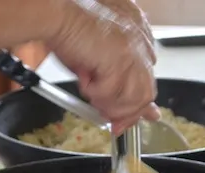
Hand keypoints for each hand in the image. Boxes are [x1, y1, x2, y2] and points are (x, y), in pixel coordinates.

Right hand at [47, 0, 159, 135]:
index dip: (135, 107)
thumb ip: (115, 88)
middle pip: (145, 94)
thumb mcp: (97, 66)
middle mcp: (140, 46)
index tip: (122, 121)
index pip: (147, 85)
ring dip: (111, 106)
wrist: (56, 17)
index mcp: (139, 44)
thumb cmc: (70, 36)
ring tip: (93, 99)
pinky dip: (95, 94)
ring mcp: (131, 52)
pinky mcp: (118, 58)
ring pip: (133, 98)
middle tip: (112, 123)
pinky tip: (84, 82)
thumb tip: (123, 114)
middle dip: (127, 114)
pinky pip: (112, 93)